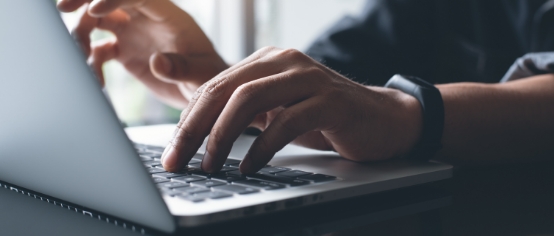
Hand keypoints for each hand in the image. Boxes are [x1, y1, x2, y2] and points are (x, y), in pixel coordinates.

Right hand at [57, 0, 227, 108]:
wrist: (204, 92)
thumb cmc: (210, 77)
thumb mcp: (202, 74)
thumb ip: (181, 67)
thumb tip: (158, 61)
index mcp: (168, 16)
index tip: (94, 10)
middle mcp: (147, 19)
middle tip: (62, 8)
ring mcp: (134, 33)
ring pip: (97, 21)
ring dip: (82, 35)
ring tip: (82, 61)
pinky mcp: (125, 52)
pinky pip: (98, 48)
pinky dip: (90, 62)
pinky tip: (96, 82)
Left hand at [161, 47, 422, 172]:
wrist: (382, 118)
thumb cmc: (324, 117)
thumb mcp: (277, 111)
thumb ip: (244, 114)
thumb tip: (198, 136)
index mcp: (267, 61)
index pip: (214, 86)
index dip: (187, 120)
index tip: (172, 151)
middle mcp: (285, 61)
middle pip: (225, 89)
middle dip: (195, 128)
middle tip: (178, 160)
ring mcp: (309, 78)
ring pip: (250, 99)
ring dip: (223, 136)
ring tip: (210, 164)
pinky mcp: (331, 100)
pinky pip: (286, 121)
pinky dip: (262, 147)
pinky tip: (249, 166)